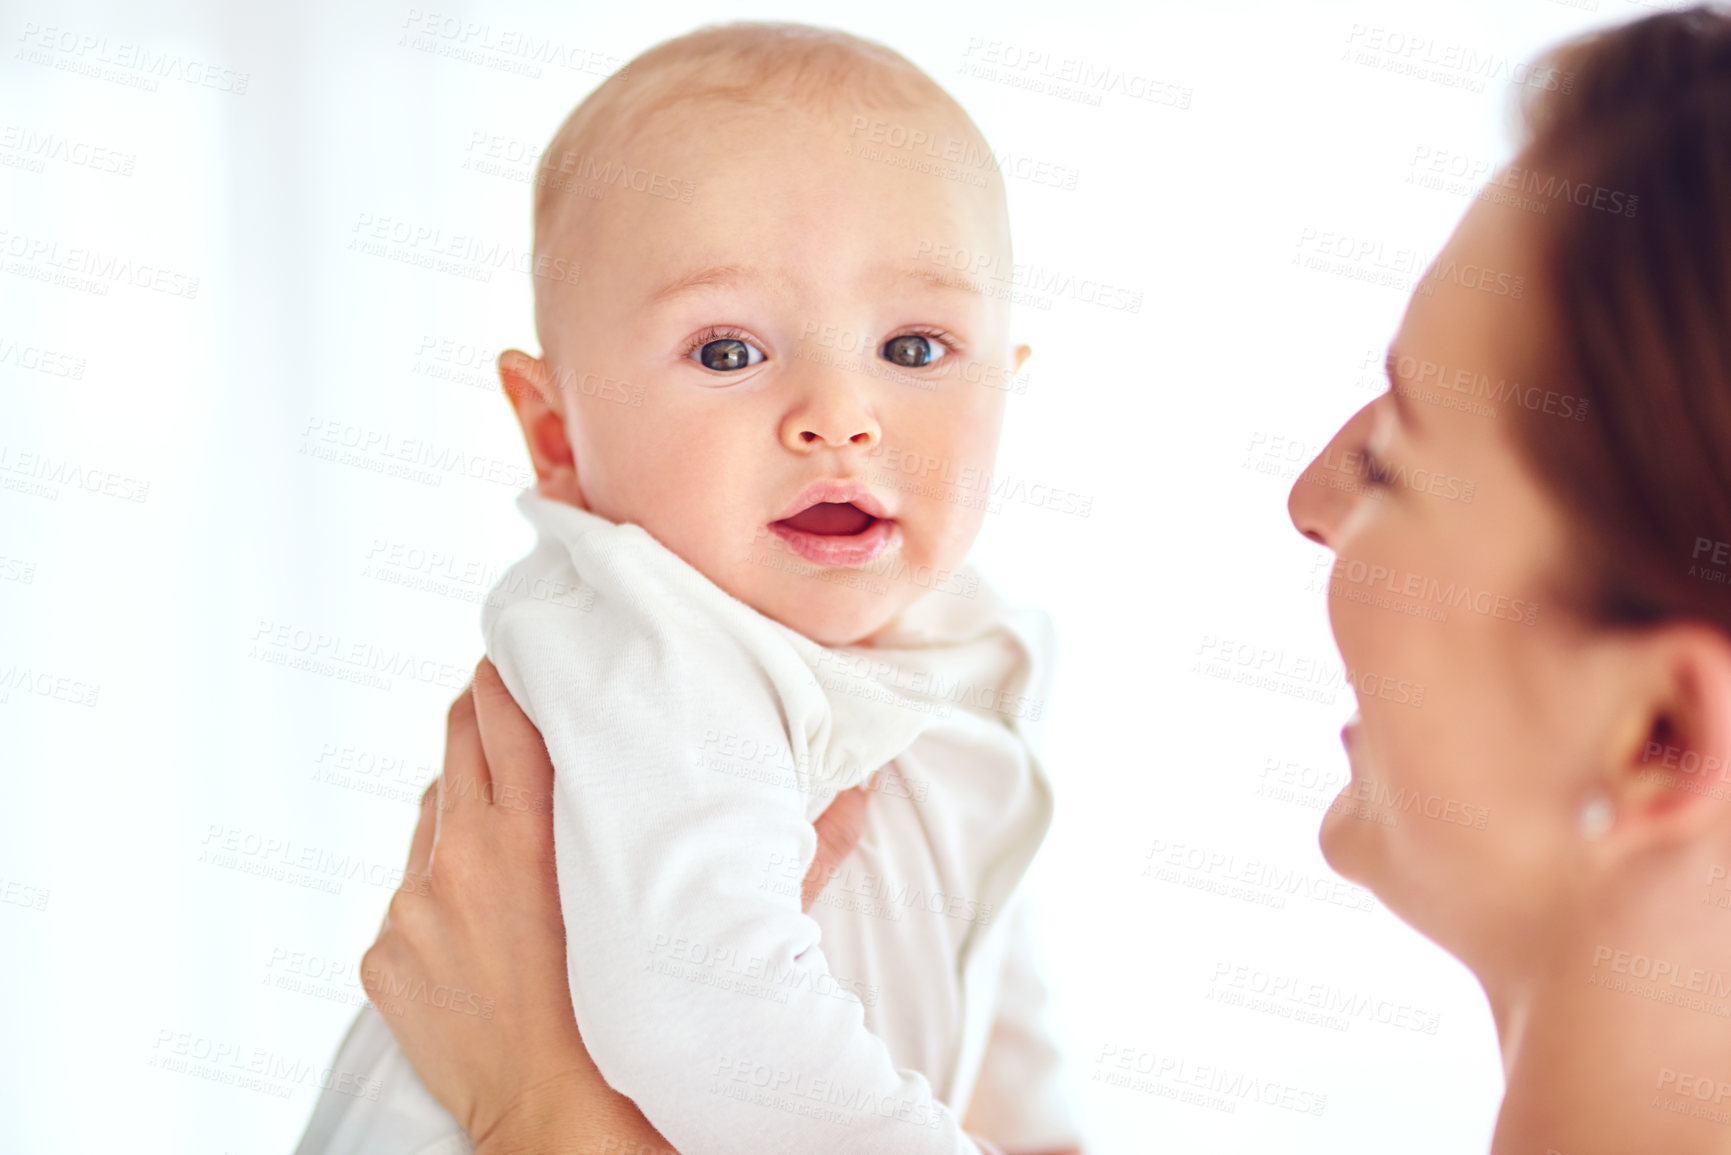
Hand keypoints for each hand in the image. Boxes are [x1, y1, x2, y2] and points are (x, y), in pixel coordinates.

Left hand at [362, 659, 874, 1150]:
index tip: (532, 649)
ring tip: (509, 815)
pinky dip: (439, 879)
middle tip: (520, 703)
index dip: (515, 669)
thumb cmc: (641, 1033)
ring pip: (431, 809)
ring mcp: (414, 905)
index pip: (507, 709)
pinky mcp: (385, 952)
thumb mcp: (715, 932)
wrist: (562, 1133)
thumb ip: (795, 857)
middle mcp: (460, 857)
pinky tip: (481, 904)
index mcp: (533, 836)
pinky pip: (407, 886)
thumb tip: (860, 795)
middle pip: (456, 737)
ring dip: (466, 799)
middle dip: (487, 714)